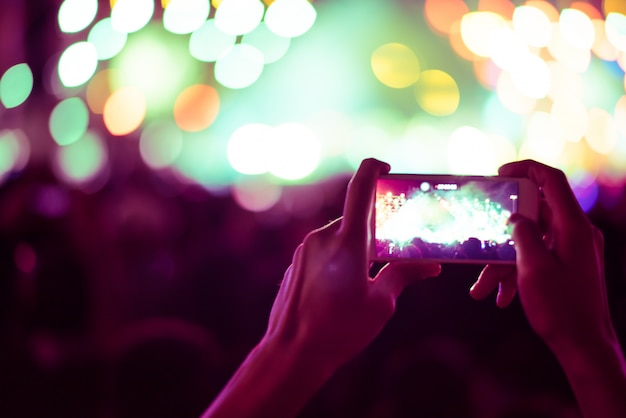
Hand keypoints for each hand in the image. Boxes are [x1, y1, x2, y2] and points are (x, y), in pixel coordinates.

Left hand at [203, 158, 440, 417]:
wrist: (291, 353)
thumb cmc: (340, 329)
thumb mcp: (381, 303)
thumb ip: (404, 275)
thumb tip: (431, 266)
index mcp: (348, 241)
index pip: (360, 188)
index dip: (373, 169)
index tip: (386, 167)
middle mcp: (323, 237)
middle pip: (356, 218)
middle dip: (377, 229)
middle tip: (396, 250)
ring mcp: (306, 249)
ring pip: (340, 236)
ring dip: (359, 247)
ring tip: (371, 277)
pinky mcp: (297, 263)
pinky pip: (324, 250)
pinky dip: (341, 257)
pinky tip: (346, 287)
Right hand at [469, 159, 608, 347]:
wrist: (585, 347)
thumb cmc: (561, 309)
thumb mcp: (532, 267)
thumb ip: (522, 234)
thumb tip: (514, 217)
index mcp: (573, 227)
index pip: (552, 180)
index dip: (525, 169)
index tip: (499, 173)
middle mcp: (577, 233)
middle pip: (535, 214)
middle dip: (503, 230)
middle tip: (480, 234)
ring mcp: (574, 249)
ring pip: (531, 240)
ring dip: (504, 261)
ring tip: (481, 288)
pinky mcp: (569, 265)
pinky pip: (538, 257)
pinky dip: (518, 271)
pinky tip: (501, 295)